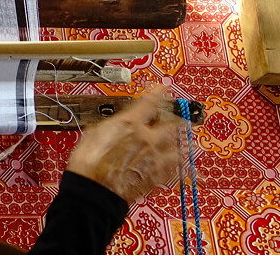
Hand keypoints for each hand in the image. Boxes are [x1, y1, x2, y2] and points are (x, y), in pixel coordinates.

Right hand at [64, 86, 183, 203]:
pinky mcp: (158, 176)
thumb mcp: (92, 135)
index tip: (163, 87)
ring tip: (190, 141)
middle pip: (170, 124)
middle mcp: (147, 138)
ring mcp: (155, 158)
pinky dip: (180, 162)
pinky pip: (176, 167)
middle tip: (182, 116)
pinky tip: (183, 162)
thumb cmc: (89, 164)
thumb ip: (106, 128)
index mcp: (130, 124)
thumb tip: (105, 127)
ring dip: (183, 142)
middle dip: (176, 119)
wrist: (95, 191)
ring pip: (178, 146)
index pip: (150, 102)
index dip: (158, 92)